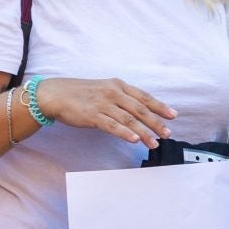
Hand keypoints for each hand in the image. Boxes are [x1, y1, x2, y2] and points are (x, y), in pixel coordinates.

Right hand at [34, 78, 175, 148]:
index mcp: (118, 85)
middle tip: (167, 133)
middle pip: (140, 109)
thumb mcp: (104, 89)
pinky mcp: (93, 115)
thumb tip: (138, 110)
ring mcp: (103, 104)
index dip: (160, 106)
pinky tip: (134, 139)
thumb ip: (121, 98)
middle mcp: (113, 93)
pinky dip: (125, 133)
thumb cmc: (80, 93)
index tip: (172, 115)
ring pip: (129, 119)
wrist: (56, 94)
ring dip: (144, 132)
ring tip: (154, 143)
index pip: (143, 96)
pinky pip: (112, 125)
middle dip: (156, 122)